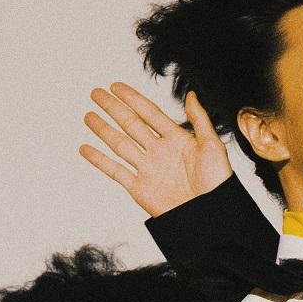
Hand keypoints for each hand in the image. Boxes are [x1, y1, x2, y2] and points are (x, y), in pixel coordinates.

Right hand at [80, 83, 230, 215]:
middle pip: (131, 125)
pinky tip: (85, 149)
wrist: (210, 215)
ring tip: (88, 116)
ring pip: (120, 145)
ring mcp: (148, 170)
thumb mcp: (213, 146)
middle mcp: (159, 152)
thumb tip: (192, 94)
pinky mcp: (140, 189)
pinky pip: (116, 172)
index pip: (150, 113)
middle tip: (96, 93)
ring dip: (103, 130)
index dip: (133, 99)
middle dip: (113, 109)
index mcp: (176, 140)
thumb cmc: (217, 183)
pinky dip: (99, 161)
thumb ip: (200, 119)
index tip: (116, 86)